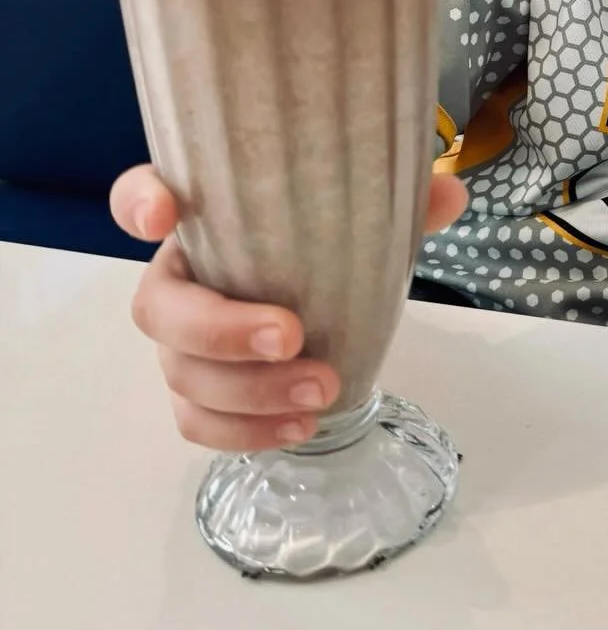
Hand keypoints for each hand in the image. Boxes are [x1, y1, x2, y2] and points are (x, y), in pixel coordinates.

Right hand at [113, 165, 468, 452]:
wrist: (327, 294)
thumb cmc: (328, 239)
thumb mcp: (364, 210)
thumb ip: (400, 198)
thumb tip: (448, 195)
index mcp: (204, 219)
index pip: (139, 196)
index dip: (138, 203)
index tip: (163, 215)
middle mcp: (178, 278)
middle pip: (159, 308)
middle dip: (219, 329)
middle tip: (292, 337)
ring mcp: (181, 342)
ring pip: (182, 374)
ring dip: (247, 392)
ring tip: (323, 390)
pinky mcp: (199, 393)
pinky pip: (197, 423)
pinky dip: (244, 433)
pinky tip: (301, 426)